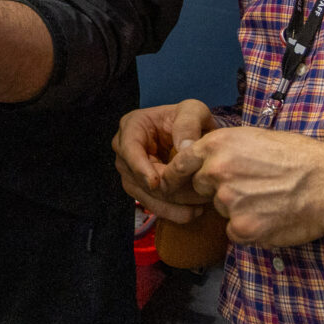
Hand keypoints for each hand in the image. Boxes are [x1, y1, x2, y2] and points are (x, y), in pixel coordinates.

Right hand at [112, 100, 217, 221]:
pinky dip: (172, 211)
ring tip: (198, 207)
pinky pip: (152, 205)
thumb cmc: (189, 118)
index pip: (130, 150)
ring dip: (172, 205)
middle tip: (197, 194)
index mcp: (132, 126)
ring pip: (145, 196)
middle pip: (138, 177)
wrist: (191, 133)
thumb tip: (184, 147)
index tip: (156, 183)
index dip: (141, 168)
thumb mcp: (193, 111)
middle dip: (168, 189)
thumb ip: (189, 124)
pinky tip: (192, 212)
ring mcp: (130, 171)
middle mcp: (124, 150)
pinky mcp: (140, 188)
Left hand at [163, 127, 323, 247]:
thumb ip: (223, 149)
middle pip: (202, 188)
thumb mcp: (253, 138)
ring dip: (239, 209)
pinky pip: (235, 233)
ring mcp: (228, 202)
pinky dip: (250, 230)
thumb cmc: (298, 156)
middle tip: (251, 187)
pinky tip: (272, 217)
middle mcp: (216, 172)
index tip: (169, 183)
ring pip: (222, 210)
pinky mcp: (242, 229)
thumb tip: (201, 158)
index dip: (175, 175)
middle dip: (218, 190)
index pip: (180, 162)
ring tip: (269, 199)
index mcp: (217, 146)